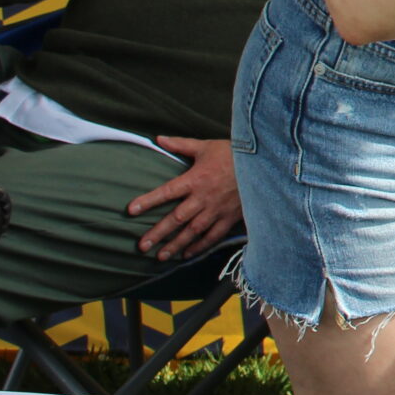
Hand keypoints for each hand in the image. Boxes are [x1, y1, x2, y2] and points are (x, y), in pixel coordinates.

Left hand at [128, 138, 240, 260]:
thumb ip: (181, 145)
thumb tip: (158, 138)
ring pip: (193, 231)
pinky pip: (213, 235)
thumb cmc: (233, 154)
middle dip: (158, 232)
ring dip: (176, 244)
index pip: (167, 192)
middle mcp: (204, 197)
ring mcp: (217, 210)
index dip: (148, 201)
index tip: (131, 210)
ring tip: (160, 256)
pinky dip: (200, 246)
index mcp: (195, 179)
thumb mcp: (206, 146)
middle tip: (142, 246)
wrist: (263, 164)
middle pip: (177, 218)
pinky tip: (187, 254)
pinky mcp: (230, 217)